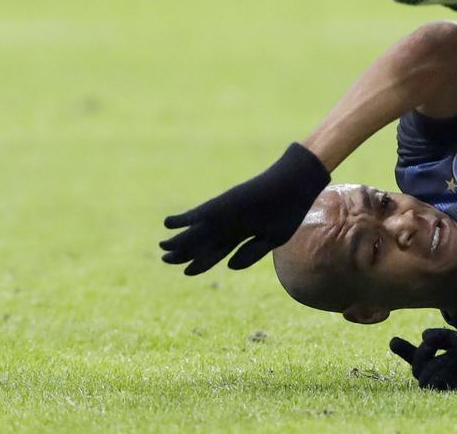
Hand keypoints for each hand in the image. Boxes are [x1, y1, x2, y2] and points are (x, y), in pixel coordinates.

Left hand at [159, 143, 330, 274]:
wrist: (294, 186)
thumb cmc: (288, 211)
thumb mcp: (273, 239)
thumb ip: (251, 254)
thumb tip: (228, 267)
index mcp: (242, 235)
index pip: (216, 252)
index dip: (200, 263)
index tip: (186, 272)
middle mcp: (230, 226)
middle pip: (201, 243)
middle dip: (184, 253)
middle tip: (166, 260)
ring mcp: (225, 215)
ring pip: (196, 232)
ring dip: (178, 240)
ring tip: (162, 246)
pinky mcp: (222, 205)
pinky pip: (197, 214)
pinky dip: (182, 220)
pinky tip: (168, 223)